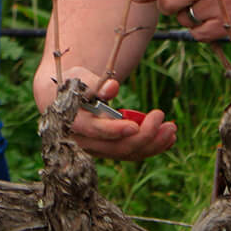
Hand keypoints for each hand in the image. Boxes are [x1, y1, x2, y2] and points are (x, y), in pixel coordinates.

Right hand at [37, 68, 176, 161]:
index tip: (134, 125)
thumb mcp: (77, 77)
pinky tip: (168, 137)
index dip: (114, 130)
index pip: (94, 131)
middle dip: (144, 136)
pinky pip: (132, 153)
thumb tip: (113, 87)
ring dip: (153, 144)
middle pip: (117, 147)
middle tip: (163, 117)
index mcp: (73, 123)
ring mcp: (98, 150)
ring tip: (172, 128)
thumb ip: (93, 83)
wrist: (58, 100)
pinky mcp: (109, 150)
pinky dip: (151, 147)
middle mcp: (85, 143)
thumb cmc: (68, 84)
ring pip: (127, 153)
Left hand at [131, 0, 230, 39]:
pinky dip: (200, 29)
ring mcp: (220, 4)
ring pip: (184, 20)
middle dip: (168, 5)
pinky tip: (215, 16)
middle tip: (183, 0)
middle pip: (167, 3)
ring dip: (188, 17)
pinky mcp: (230, 23)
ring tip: (208, 4)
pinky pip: (199, 34)